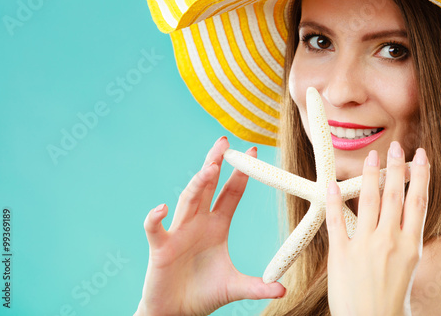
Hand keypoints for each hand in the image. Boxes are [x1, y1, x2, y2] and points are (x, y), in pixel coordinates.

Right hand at [135, 137, 285, 315]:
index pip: (230, 193)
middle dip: (215, 163)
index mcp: (216, 226)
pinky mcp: (160, 248)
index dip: (241, 173)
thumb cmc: (203, 295)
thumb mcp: (234, 287)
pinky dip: (156, 219)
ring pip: (187, 202)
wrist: (176, 313)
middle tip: (224, 142)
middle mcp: (198, 223)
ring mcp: (178, 233)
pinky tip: (162, 209)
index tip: (252, 151)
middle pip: (207, 187)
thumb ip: (258, 286)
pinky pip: (156, 230)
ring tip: (209, 168)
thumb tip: (283, 289)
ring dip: (197, 185)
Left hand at [325, 141, 429, 315]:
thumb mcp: (408, 266)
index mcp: (410, 245)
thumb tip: (401, 215)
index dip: (420, 175)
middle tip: (396, 146)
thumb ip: (404, 239)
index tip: (420, 156)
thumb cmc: (391, 299)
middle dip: (396, 167)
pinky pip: (336, 221)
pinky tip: (332, 184)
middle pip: (394, 195)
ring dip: (370, 175)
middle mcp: (390, 242)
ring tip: (373, 156)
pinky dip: (334, 201)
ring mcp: (365, 246)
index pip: (418, 201)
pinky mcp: (341, 254)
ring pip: (368, 201)